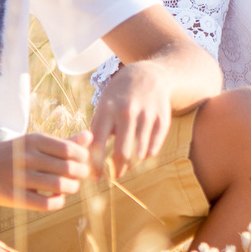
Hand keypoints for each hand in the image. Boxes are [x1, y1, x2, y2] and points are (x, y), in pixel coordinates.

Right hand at [0, 133, 93, 210]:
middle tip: (78, 176)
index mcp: (34, 140)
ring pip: (60, 186)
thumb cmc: (13, 155)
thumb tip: (90, 136)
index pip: (71, 150)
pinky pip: (47, 204)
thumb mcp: (34, 144)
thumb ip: (63, 141)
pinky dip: (58, 202)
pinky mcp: (14, 197)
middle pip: (69, 168)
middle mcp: (27, 157)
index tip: (82, 162)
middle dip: (80, 174)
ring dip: (72, 188)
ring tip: (70, 187)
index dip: (83, 158)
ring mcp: (19, 177)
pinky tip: (57, 198)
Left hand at [88, 63, 173, 177]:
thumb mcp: (103, 105)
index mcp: (106, 110)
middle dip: (116, 170)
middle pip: (121, 153)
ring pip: (139, 153)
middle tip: (114, 176)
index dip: (96, 165)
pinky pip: (154, 147)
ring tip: (126, 169)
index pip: (97, 145)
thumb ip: (96, 130)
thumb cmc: (119, 96)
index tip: (96, 177)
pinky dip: (147, 155)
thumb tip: (89, 161)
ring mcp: (146, 115)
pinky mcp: (162, 119)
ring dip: (132, 165)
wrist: (148, 74)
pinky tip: (141, 156)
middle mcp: (126, 112)